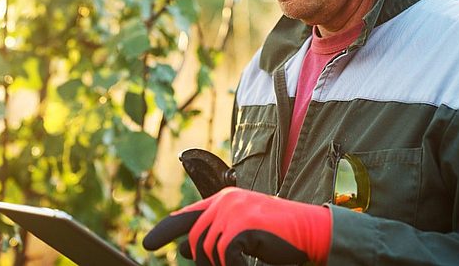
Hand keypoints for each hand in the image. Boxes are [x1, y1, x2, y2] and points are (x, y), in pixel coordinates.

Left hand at [142, 187, 331, 265]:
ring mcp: (233, 211)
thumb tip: (185, 251)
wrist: (310, 231)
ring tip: (241, 263)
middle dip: (203, 259)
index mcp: (224, 199)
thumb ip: (214, 236)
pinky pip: (224, 254)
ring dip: (222, 264)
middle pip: (195, 238)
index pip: (186, 215)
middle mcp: (225, 201)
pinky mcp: (242, 225)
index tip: (148, 244)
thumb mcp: (241, 233)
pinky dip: (234, 265)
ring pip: (208, 249)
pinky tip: (248, 265)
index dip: (165, 229)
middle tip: (225, 265)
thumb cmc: (277, 235)